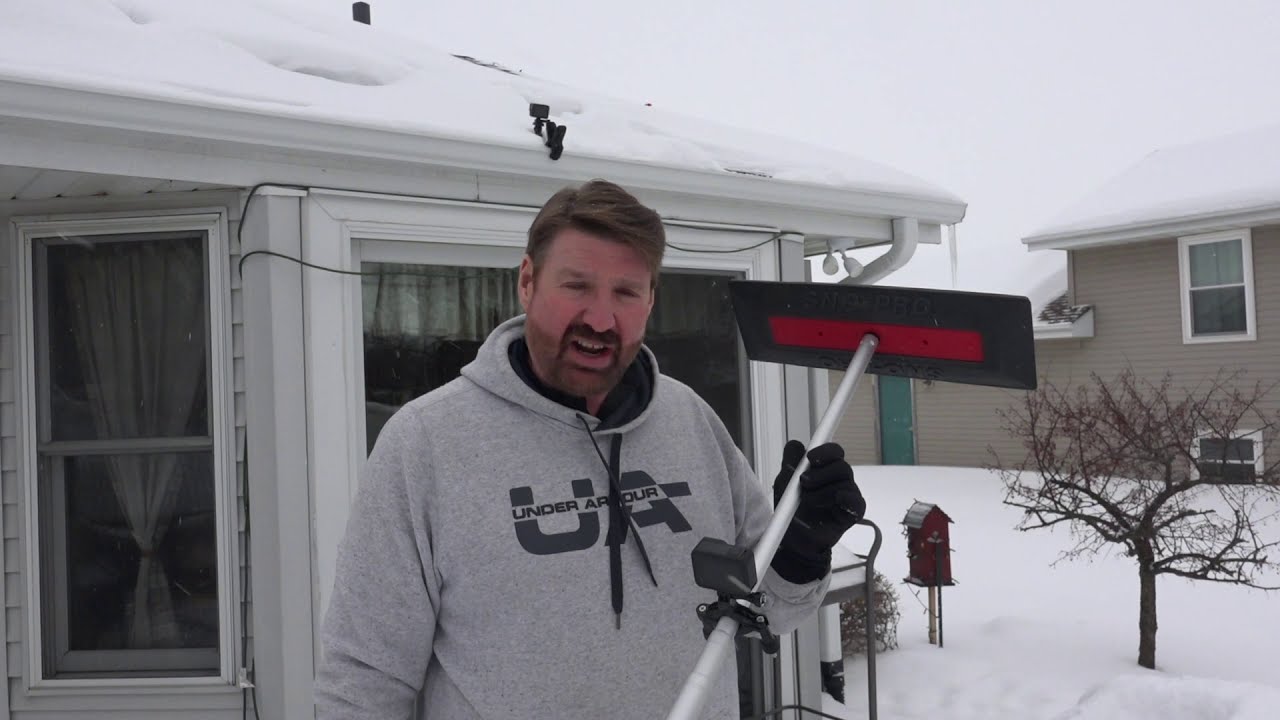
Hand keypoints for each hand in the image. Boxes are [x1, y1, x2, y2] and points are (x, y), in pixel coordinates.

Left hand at [769, 440, 865, 583]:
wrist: (793, 539)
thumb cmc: (791, 509)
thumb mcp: (784, 483)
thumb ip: (790, 462)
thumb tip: (796, 444)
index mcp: (825, 469)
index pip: (834, 452)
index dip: (825, 451)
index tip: (810, 458)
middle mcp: (839, 479)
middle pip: (841, 465)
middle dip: (821, 472)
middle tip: (803, 483)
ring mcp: (848, 495)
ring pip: (845, 482)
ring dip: (823, 491)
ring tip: (807, 502)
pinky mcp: (853, 513)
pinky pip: (856, 501)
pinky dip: (846, 499)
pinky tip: (836, 500)